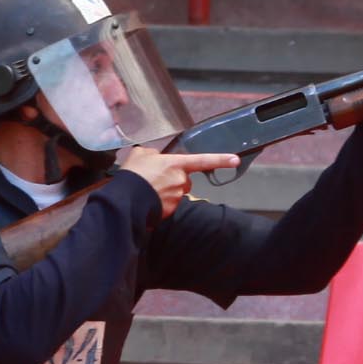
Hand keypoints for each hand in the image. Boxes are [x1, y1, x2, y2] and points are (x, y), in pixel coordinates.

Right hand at [114, 146, 245, 214]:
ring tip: (148, 188)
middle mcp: (181, 180)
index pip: (204, 160)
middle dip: (174, 179)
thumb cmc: (134, 174)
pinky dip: (161, 202)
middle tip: (155, 178)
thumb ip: (153, 154)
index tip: (235, 160)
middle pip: (184, 179)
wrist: (127, 198)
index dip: (221, 159)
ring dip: (166, 191)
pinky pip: (169, 204)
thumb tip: (155, 157)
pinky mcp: (171, 210)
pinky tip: (148, 198)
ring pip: (176, 192)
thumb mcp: (140, 154)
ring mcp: (177, 196)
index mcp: (177, 164)